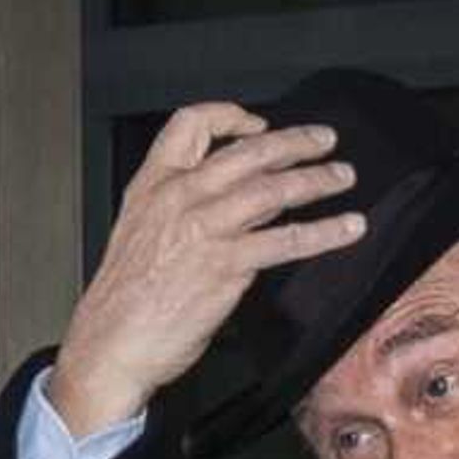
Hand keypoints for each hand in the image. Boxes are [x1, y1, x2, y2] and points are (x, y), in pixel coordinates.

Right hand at [47, 104, 364, 434]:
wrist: (112, 341)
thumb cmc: (125, 298)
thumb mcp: (142, 232)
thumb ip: (187, 209)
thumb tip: (242, 203)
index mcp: (153, 185)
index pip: (190, 125)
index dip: (229, 116)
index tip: (259, 125)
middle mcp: (180, 198)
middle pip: (246, 152)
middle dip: (293, 142)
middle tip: (324, 140)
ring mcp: (205, 229)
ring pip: (272, 189)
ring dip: (316, 180)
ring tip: (343, 177)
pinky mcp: (226, 265)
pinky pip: (286, 240)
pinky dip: (323, 232)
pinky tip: (347, 228)